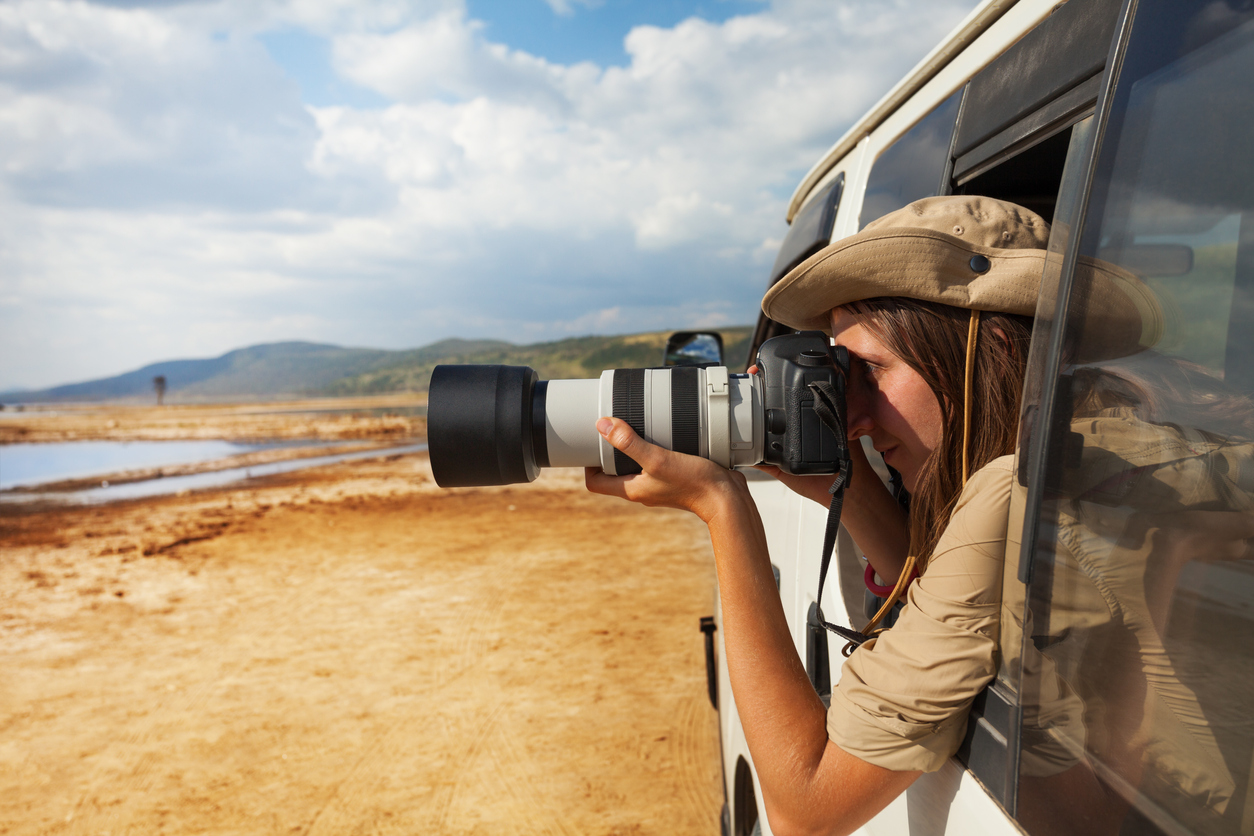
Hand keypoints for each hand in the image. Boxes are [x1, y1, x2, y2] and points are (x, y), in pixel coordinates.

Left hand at [584, 417, 746, 522]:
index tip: (591, 443)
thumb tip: (602, 425)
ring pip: (636, 466)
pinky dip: (655, 448)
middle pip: (614, 473)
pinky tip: (663, 433)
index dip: (587, 465)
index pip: (595, 483)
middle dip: (609, 452)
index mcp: (632, 489)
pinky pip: (657, 463)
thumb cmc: (693, 483)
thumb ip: (630, 443)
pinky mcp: (675, 478)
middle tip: (612, 428)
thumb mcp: (657, 458)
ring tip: (635, 426)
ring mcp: (659, 485)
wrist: (727, 499)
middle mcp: (643, 489)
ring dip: (632, 449)